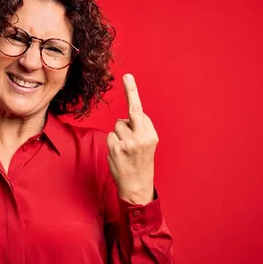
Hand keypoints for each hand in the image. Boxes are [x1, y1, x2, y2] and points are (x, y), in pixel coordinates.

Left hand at [107, 74, 157, 204]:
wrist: (136, 186)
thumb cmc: (141, 163)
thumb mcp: (148, 145)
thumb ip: (141, 129)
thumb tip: (129, 117)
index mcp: (151, 135)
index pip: (140, 111)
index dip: (132, 93)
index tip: (128, 77)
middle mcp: (141, 137)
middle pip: (131, 112)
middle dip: (130, 92)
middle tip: (127, 77)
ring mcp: (127, 143)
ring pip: (118, 125)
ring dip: (119, 133)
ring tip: (125, 148)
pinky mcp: (115, 149)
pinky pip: (111, 136)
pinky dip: (113, 142)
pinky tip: (119, 153)